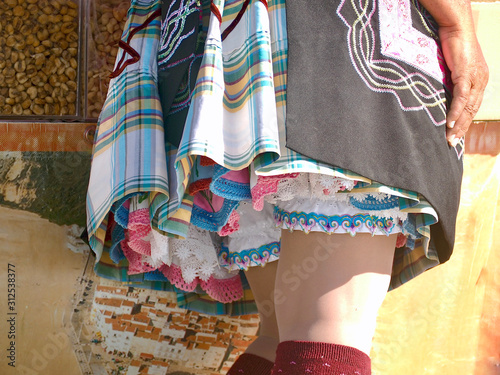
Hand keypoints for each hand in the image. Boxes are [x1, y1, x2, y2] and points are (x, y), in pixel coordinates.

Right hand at [439, 26, 488, 146]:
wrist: (456, 27)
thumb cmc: (452, 44)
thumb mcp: (453, 67)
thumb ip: (452, 81)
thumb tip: (442, 93)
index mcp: (479, 80)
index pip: (472, 106)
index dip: (465, 123)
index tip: (455, 135)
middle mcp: (480, 81)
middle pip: (472, 111)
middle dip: (462, 129)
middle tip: (451, 143)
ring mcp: (475, 78)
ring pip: (467, 107)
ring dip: (458, 125)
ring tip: (450, 138)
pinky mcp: (466, 75)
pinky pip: (461, 98)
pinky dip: (456, 111)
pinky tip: (450, 123)